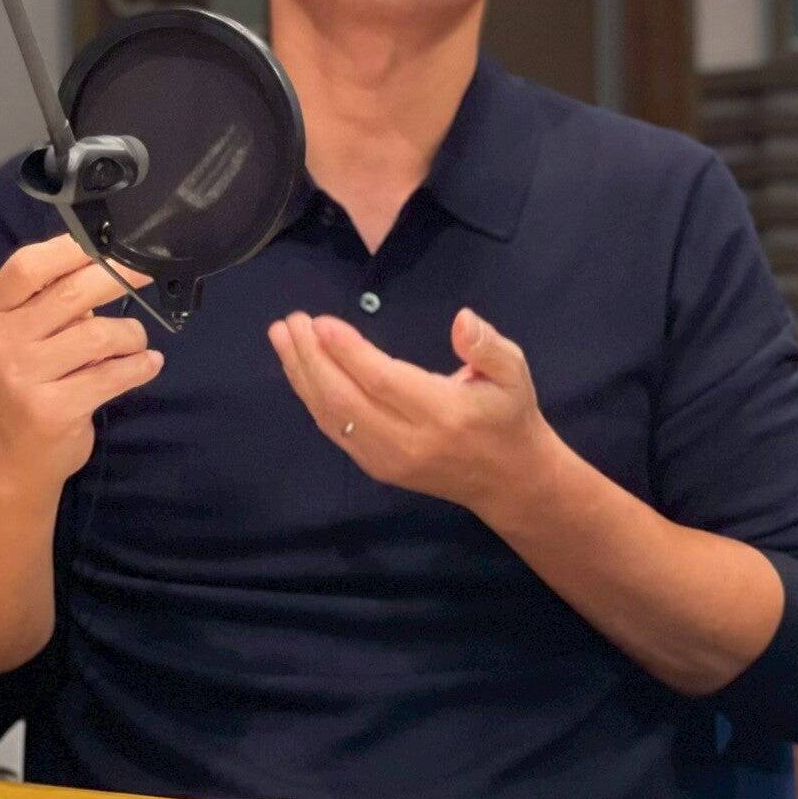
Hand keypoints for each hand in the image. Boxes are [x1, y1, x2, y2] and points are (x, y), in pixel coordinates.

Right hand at [0, 236, 160, 490]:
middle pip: (71, 294)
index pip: (28, 266)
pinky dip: (140, 366)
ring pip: (99, 335)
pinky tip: (147, 364)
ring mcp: (24, 377)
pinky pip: (114, 375)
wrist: (19, 454)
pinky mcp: (52, 410)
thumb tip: (115, 253)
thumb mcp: (31, 331)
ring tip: (135, 344)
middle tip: (147, 270)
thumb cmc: (36, 379)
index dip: (72, 248)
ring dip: (132, 335)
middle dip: (118, 277)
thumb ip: (58, 295)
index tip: (109, 239)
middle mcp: (3, 341)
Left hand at [268, 308, 559, 519]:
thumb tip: (462, 319)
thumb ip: (488, 346)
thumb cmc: (508, 415)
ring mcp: (388, 459)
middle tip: (291, 321)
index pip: (383, 382)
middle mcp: (409, 442)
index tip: (319, 322)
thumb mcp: (514, 373)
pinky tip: (299, 368)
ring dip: (302, 375)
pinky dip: (311, 397)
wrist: (508, 479)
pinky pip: (334, 430)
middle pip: (345, 400)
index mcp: (443, 414)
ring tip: (282, 336)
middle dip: (311, 358)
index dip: (347, 353)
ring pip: (332, 417)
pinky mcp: (376, 466)